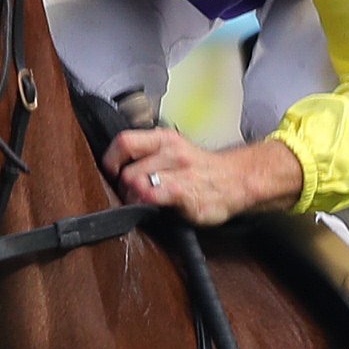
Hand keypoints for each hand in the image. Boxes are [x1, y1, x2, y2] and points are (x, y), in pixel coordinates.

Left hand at [107, 127, 303, 225]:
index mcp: (164, 139)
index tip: (112, 173)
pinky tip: (156, 209)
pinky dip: (145, 205)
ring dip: (134, 199)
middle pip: (127, 170)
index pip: (124, 141)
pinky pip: (152, 196)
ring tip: (144, 203)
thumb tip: (120, 167)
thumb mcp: (174, 151)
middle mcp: (170, 151)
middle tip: (132, 196)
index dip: (111, 160)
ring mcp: (178, 171)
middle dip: (123, 188)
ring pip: (135, 183)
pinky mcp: (184, 192)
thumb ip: (149, 154)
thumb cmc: (203, 171)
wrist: (237, 180)